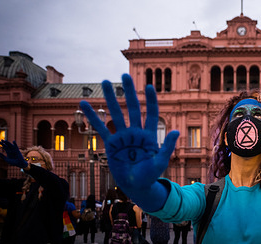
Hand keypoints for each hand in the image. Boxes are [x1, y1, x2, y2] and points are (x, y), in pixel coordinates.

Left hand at [0, 140, 27, 167]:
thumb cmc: (13, 162)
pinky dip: (15, 144)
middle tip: (1, 140)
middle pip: (7, 145)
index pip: (4, 147)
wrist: (19, 163)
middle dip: (4, 143)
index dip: (2, 144)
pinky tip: (13, 141)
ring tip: (5, 141)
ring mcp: (14, 150)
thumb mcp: (6, 159)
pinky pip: (16, 146)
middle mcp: (11, 150)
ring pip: (10, 145)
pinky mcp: (17, 150)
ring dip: (8, 143)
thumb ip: (2, 156)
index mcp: (8, 152)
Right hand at [80, 74, 178, 198]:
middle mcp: (136, 132)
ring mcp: (123, 137)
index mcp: (149, 135)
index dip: (151, 100)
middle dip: (129, 92)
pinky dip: (93, 117)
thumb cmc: (150, 175)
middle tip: (124, 75)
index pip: (151, 113)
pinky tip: (84, 104)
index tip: (149, 86)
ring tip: (104, 82)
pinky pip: (100, 128)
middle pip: (133, 107)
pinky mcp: (111, 144)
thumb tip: (176, 130)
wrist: (136, 186)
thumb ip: (167, 146)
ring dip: (110, 98)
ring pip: (116, 113)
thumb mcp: (160, 162)